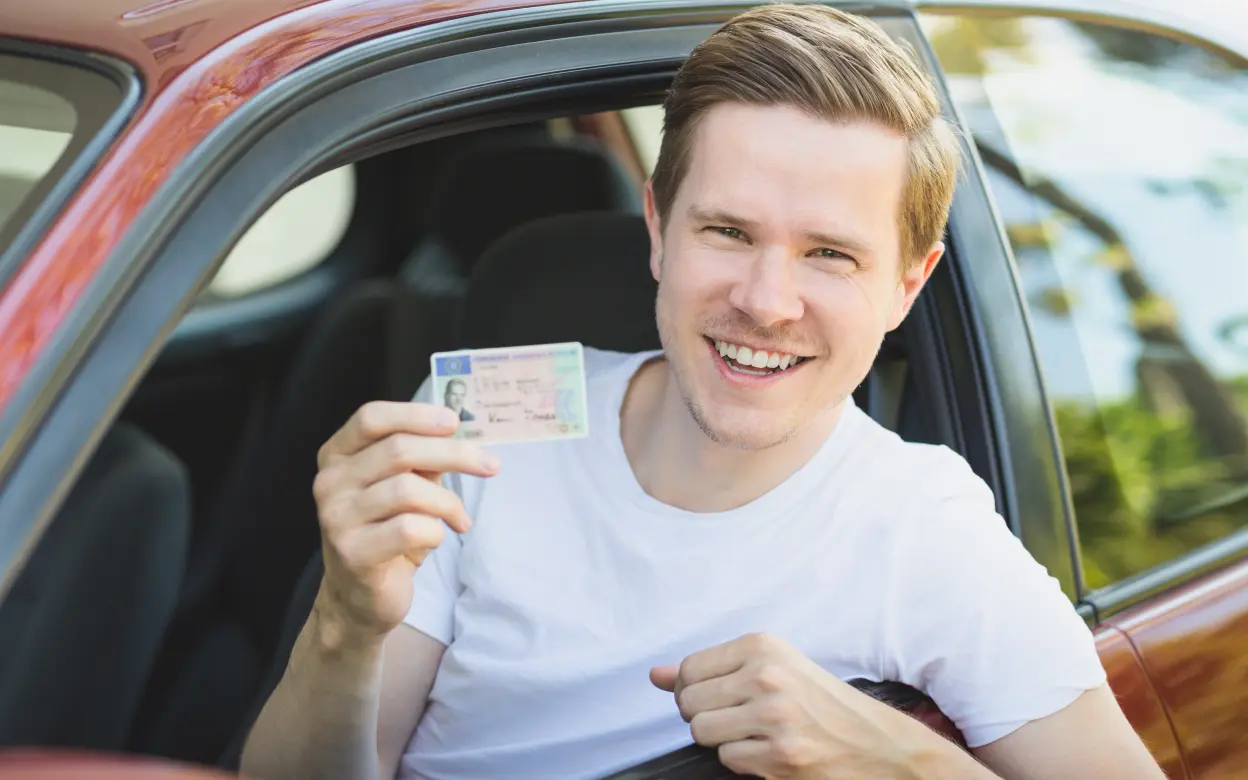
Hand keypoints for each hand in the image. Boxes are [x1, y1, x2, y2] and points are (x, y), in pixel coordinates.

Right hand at [311, 401, 499, 647]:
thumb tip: (458, 434)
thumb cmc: (385, 533)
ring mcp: (337, 518)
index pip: (371, 418)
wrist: (359, 598)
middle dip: (454, 454)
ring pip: (408, 489)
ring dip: (448, 502)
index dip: (416, 414)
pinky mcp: (353, 552)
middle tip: (491, 465)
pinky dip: (436, 531)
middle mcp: (330, 482)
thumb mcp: (401, 487)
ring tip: (460, 518)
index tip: (455, 422)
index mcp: (337, 456)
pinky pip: (410, 528)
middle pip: (399, 449)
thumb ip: (421, 460)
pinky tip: (438, 539)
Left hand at [650, 633, 941, 779]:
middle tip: (737, 718)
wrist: (878, 743)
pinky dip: (743, 761)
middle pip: (688, 703)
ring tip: (754, 734)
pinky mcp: (780, 757)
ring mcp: (775, 717)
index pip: (689, 669)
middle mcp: (767, 676)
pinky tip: (770, 752)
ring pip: (703, 732)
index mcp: (763, 647)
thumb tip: (654, 675)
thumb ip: (710, 669)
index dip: (693, 690)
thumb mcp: (772, 668)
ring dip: (722, 740)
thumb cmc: (822, 703)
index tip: (718, 696)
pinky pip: (727, 760)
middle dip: (704, 716)